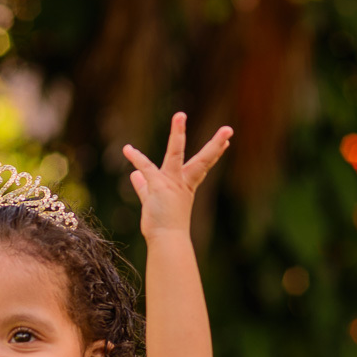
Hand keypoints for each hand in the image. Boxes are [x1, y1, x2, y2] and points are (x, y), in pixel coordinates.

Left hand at [122, 113, 231, 240]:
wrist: (166, 240)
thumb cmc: (161, 225)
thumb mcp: (151, 201)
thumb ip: (143, 186)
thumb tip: (134, 175)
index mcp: (186, 186)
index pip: (202, 166)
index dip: (214, 154)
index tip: (226, 143)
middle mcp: (182, 182)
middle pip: (203, 160)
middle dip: (216, 145)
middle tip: (228, 130)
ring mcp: (172, 183)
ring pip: (176, 153)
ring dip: (178, 134)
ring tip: (181, 116)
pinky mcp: (159, 186)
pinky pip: (147, 168)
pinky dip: (136, 159)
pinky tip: (127, 149)